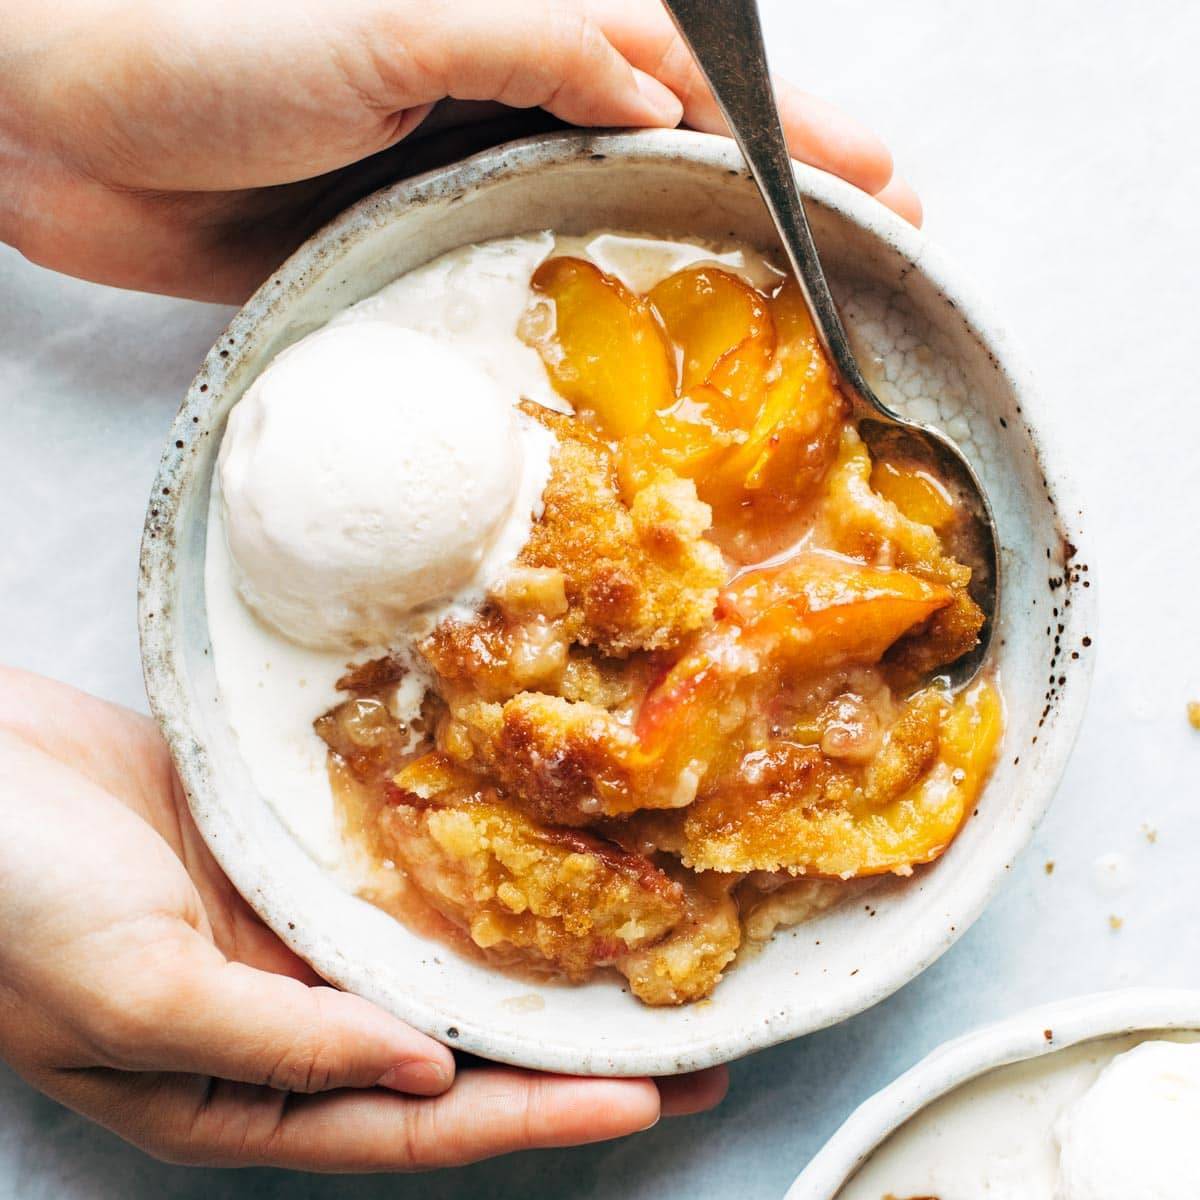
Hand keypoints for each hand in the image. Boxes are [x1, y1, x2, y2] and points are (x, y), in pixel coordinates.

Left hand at [0, 0, 918, 301]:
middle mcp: (503, 109)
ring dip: (691, 275)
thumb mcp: (385, 23)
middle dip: (772, 208)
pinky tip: (628, 369)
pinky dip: (576, 329)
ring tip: (776, 329)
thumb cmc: (203, 41)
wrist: (56, 120)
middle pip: (669, 160)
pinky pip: (512, 297)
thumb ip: (526, 43)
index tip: (882, 188)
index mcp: (517, 33)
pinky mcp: (407, 258)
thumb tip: (644, 84)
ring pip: (602, 233)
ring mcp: (459, 189)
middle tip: (866, 263)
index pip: (687, 80)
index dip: (791, 133)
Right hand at [0, 668, 726, 1169]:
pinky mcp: (288, 854)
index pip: (414, 1122)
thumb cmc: (6, 901)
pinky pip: (395, 870)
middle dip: (561, 1054)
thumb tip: (419, 1070)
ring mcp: (290, 929)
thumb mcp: (136, 994)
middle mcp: (282, 1017)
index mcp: (238, 1090)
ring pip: (434, 960)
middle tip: (681, 1046)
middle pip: (447, 1048)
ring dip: (526, 963)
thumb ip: (279, 1044)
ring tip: (632, 959)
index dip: (530, 1115)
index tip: (640, 1099)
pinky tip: (530, 860)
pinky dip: (463, 873)